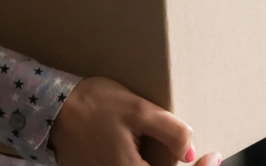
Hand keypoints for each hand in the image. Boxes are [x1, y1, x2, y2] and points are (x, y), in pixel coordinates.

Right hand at [50, 77, 221, 165]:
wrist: (52, 107)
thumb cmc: (94, 105)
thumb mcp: (138, 109)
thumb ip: (170, 131)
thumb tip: (190, 153)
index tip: (213, 156)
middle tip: (200, 156)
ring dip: (161, 165)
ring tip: (173, 150)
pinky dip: (144, 163)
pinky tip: (150, 151)